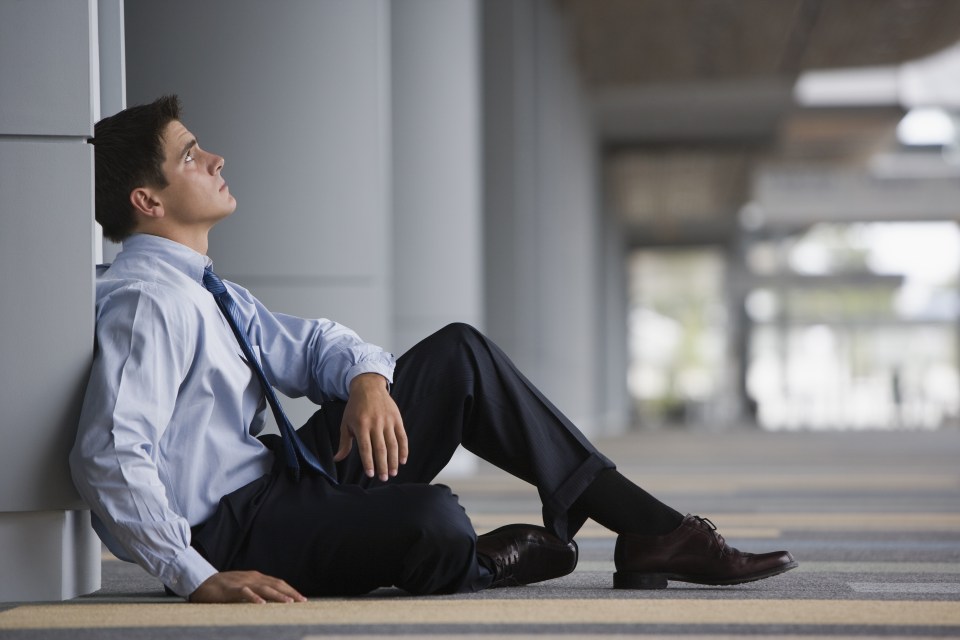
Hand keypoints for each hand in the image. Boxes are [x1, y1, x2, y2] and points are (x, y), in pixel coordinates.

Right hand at [188, 570, 306, 603]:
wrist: (202, 582)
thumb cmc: (223, 588)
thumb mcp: (244, 587)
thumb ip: (256, 591)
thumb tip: (271, 601)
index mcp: (256, 577)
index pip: (278, 582)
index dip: (290, 590)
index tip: (302, 599)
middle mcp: (252, 577)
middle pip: (276, 584)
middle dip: (290, 592)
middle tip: (302, 601)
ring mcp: (242, 582)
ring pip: (264, 588)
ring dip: (277, 595)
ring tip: (289, 602)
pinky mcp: (231, 589)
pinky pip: (244, 592)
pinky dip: (254, 597)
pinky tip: (262, 604)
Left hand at [334, 373, 407, 480]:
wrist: (368, 387)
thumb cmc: (355, 407)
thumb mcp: (346, 423)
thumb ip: (344, 443)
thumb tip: (337, 459)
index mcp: (361, 425)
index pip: (366, 448)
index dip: (369, 462)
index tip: (371, 474)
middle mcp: (376, 423)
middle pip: (381, 448)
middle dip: (383, 465)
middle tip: (384, 478)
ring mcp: (388, 421)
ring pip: (393, 444)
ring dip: (394, 460)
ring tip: (393, 473)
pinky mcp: (397, 419)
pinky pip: (402, 436)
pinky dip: (404, 449)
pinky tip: (403, 460)